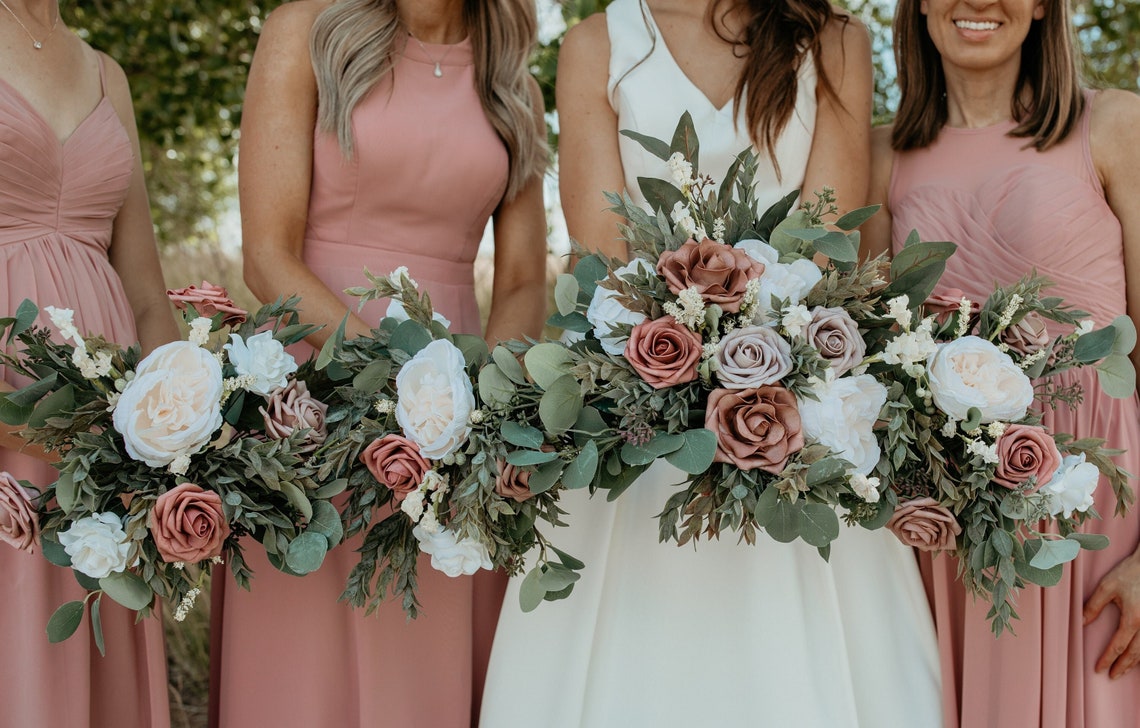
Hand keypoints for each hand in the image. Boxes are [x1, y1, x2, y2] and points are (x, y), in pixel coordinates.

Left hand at [1084, 548, 1139, 678]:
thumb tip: (1081, 623)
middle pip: (1136, 653)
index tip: (1099, 669)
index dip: (1108, 659)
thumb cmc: (1128, 573)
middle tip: (1112, 676)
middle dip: (1123, 666)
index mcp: (1133, 618)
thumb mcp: (1106, 587)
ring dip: (1136, 662)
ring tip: (1124, 670)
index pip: (1119, 645)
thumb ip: (1093, 606)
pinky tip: (1138, 656)